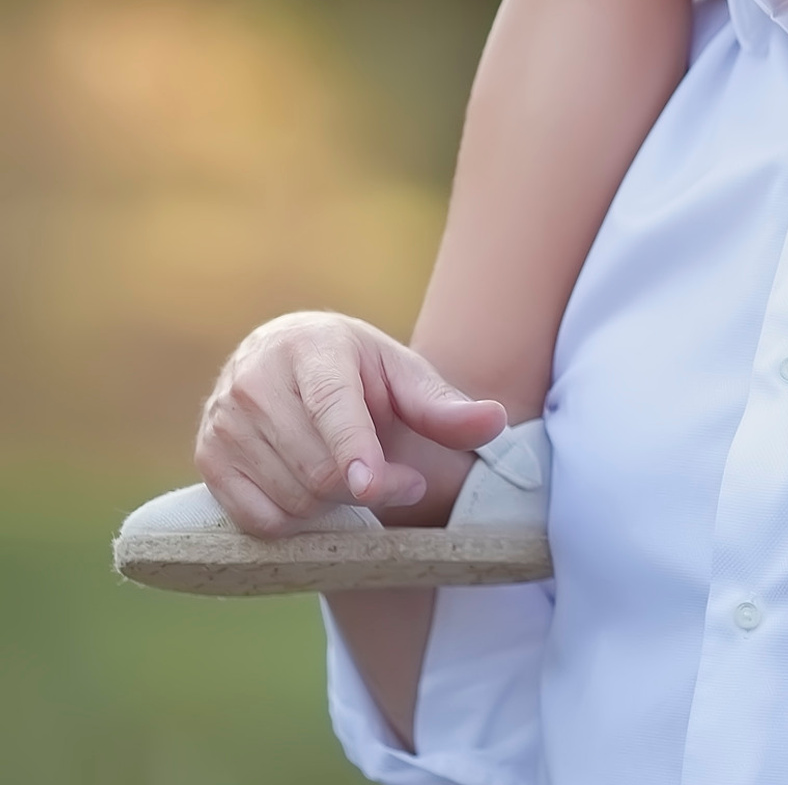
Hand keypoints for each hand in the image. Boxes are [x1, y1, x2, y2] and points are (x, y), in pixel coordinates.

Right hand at [195, 311, 506, 536]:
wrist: (284, 358)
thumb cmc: (359, 370)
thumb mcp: (403, 375)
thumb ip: (444, 406)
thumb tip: (495, 423)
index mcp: (312, 348)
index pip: (332, 407)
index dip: (354, 451)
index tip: (373, 487)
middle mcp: (257, 380)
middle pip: (316, 468)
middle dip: (368, 487)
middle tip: (402, 480)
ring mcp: (225, 422)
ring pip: (290, 498)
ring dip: (336, 507)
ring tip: (357, 478)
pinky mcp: (208, 458)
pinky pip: (258, 520)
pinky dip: (296, 523)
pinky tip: (317, 495)